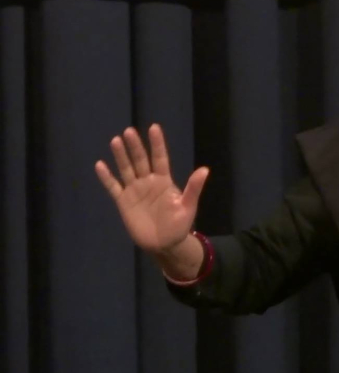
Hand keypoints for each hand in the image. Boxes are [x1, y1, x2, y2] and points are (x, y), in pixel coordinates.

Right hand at [94, 124, 208, 254]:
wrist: (164, 244)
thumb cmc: (179, 224)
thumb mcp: (188, 206)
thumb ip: (193, 188)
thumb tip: (205, 170)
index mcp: (164, 181)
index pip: (160, 158)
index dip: (157, 144)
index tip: (154, 127)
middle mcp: (148, 182)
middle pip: (140, 160)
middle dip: (135, 146)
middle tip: (129, 131)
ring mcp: (135, 190)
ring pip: (126, 169)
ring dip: (121, 156)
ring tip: (116, 141)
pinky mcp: (123, 201)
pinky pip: (113, 187)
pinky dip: (107, 177)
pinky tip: (100, 165)